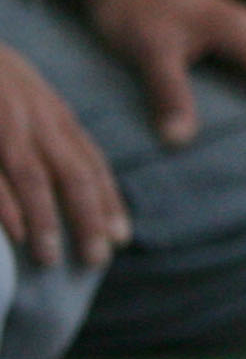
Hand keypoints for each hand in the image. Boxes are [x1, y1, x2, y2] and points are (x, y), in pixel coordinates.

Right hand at [0, 42, 123, 270]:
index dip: (108, 201)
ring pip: (35, 176)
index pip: (91, 163)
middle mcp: (38, 119)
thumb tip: (68, 179)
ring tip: (52, 258)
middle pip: (74, 174)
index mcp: (54, 115)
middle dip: (90, 218)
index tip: (120, 237)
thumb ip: (48, 134)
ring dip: (47, 220)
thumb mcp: (28, 100)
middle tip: (97, 259)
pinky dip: (8, 202)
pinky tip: (17, 231)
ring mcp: (7, 122)